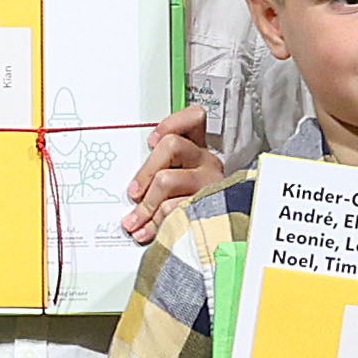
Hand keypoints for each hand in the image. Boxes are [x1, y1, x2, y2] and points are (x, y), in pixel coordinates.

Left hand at [122, 113, 223, 243]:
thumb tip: (132, 190)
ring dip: (146, 204)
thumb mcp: (179, 185)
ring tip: (136, 221)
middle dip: (145, 172)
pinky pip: (174, 208)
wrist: (225, 239)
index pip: (194, 119)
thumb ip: (159, 175)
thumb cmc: (196, 207)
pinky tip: (149, 231)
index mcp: (198, 151)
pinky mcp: (208, 206)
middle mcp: (206, 162)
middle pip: (171, 146)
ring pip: (167, 179)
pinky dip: (156, 223)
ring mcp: (209, 183)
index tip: (151, 140)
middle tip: (133, 193)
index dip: (171, 124)